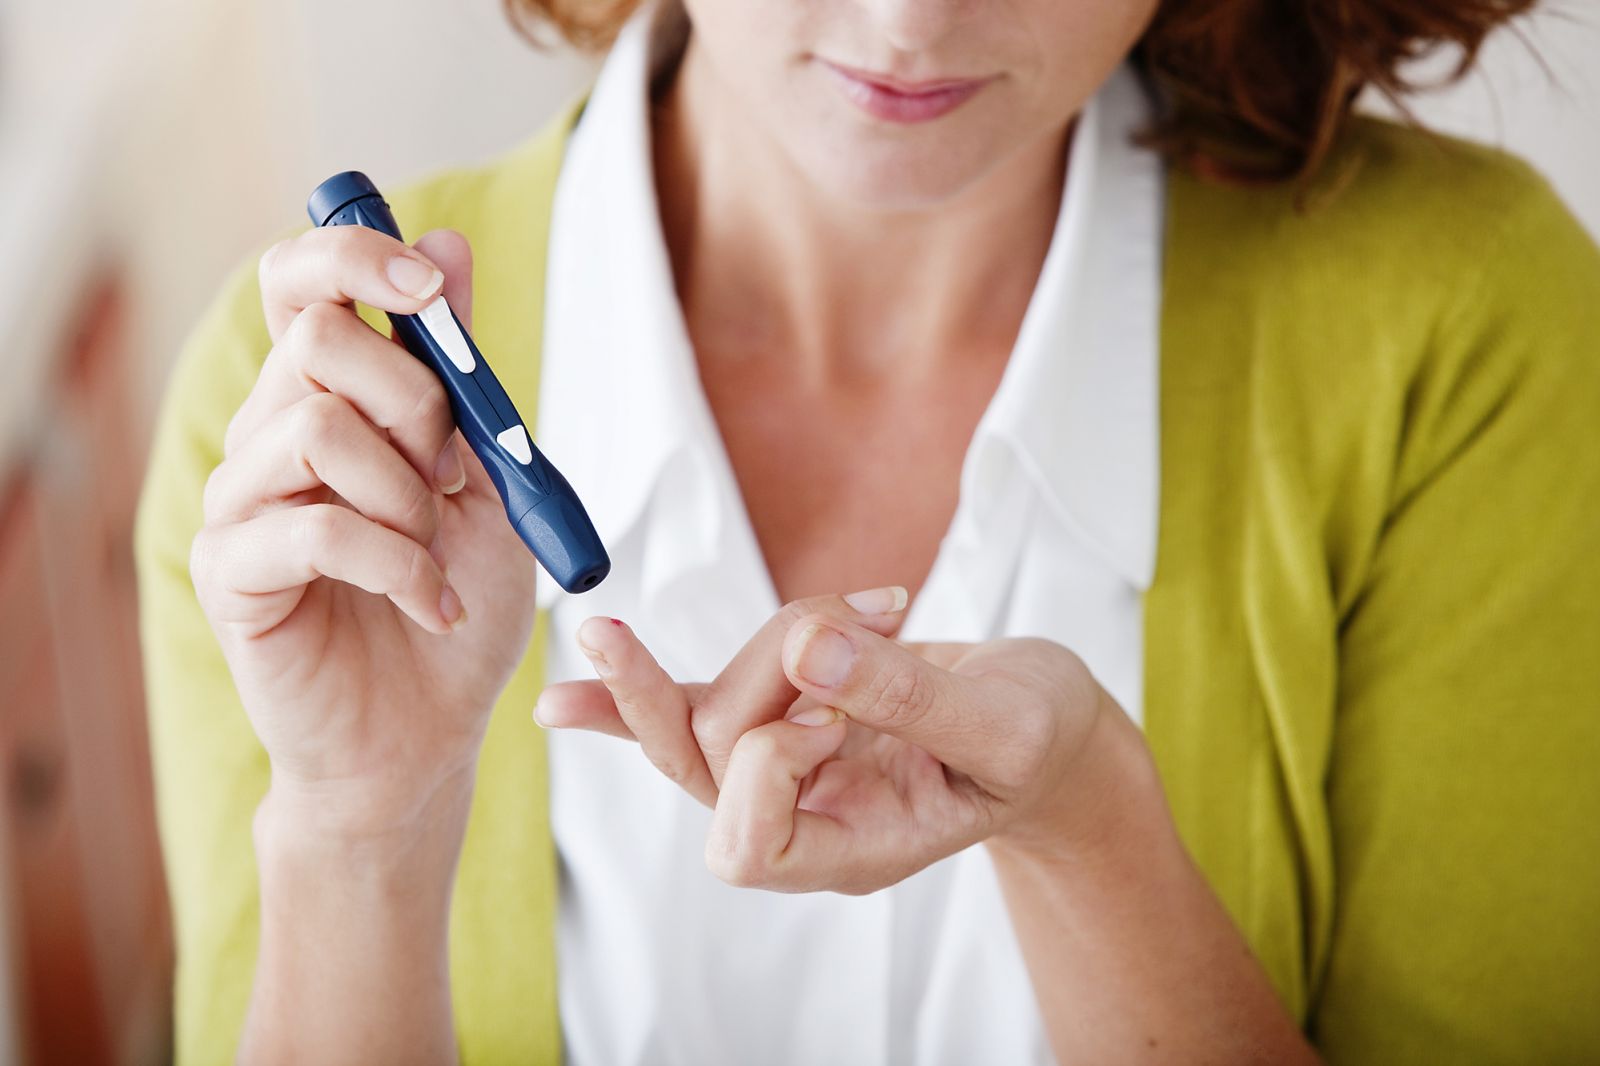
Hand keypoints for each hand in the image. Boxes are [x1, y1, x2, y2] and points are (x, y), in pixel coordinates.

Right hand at [191, 226, 537, 836]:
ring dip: (408, 496)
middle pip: (317, 338)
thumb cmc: (458, 603)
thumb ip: (462, 372)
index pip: (302, 280)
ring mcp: (241, 501)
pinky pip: (312, 527)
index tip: (430, 291)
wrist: (428, 733)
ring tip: (433, 554)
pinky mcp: (229, 572)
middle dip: (416, 400)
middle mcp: (270, 433)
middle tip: (449, 477)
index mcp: (329, 398)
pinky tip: (426, 605)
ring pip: (316, 428)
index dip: (357, 257)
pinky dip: (396, 565)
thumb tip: (446, 241)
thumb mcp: (489, 478)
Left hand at [535, 588, 1144, 893]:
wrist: (1046, 722)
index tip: (836, 708)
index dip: (769, 759)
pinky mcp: (779, 715)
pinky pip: (689, 711)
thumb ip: (909, 695)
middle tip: (831, 623)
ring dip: (769, 644)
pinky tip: (564, 704)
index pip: (751, 838)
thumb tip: (807, 646)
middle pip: (710, 764)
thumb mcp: (1004, 720)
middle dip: (755, 679)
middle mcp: (805, 819)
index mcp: (859, 849)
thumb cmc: (1039, 736)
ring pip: (706, 716)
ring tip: (878, 605)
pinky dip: (635, 696)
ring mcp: (785, 770)